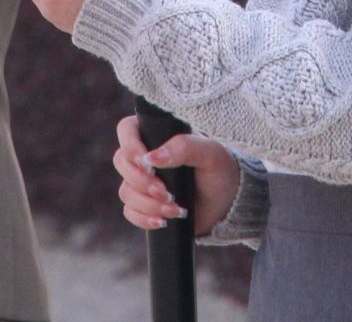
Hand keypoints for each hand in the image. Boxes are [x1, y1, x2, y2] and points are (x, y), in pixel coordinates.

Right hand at [114, 112, 238, 235]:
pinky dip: (144, 219)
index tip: (148, 164)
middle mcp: (147, 156)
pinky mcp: (145, 205)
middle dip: (142, 182)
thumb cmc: (221, 170)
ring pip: (126, 191)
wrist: (230, 204)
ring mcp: (144, 181)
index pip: (127, 130)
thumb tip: (151, 157)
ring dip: (149, 204)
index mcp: (159, 135)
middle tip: (167, 193)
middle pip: (121, 163)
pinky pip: (129, 212)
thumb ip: (184, 147)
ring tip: (175, 210)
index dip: (130, 146)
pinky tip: (164, 222)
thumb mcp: (210, 153)